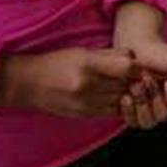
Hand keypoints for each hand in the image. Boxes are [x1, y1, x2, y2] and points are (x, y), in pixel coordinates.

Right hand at [0, 47, 139, 117]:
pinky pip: (111, 111)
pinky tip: (113, 96)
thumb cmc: (56, 63)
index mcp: (88, 65)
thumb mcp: (82, 52)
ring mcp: (86, 103)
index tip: (136, 65)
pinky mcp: (84, 114)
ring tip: (125, 86)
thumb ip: (110, 55)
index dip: (136, 67)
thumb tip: (135, 57)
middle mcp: (88, 85)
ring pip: (122, 99)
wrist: (28, 84)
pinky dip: (117, 104)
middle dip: (135, 81)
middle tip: (138, 77)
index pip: (127, 67)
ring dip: (127, 94)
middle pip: (127, 84)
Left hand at [121, 35, 166, 126]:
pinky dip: (129, 109)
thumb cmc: (159, 54)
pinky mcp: (131, 111)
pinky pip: (132, 122)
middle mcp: (165, 107)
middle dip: (155, 97)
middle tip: (149, 78)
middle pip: (163, 117)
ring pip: (148, 122)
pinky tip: (127, 95)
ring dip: (141, 102)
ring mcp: (147, 110)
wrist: (136, 46)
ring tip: (137, 84)